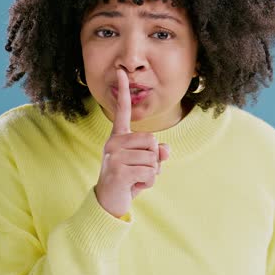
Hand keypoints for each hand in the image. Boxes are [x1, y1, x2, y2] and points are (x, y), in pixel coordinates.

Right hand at [94, 69, 170, 217]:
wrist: (109, 203)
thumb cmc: (129, 180)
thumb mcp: (146, 165)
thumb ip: (157, 155)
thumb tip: (165, 150)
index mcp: (119, 137)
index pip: (123, 111)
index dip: (124, 91)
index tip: (121, 71)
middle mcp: (113, 143)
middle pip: (152, 140)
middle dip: (154, 159)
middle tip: (139, 170)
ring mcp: (114, 156)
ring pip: (153, 159)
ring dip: (152, 173)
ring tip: (136, 179)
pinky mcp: (118, 171)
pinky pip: (150, 173)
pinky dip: (149, 183)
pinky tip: (134, 186)